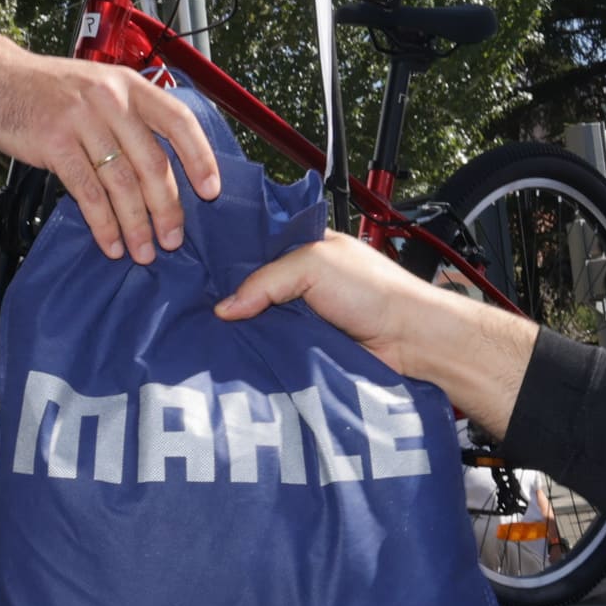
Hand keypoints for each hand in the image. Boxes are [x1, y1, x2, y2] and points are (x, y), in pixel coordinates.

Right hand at [0, 50, 223, 263]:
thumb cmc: (48, 89)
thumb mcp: (98, 87)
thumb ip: (130, 117)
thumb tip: (164, 171)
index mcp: (129, 84)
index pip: (179, 120)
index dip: (200, 157)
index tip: (211, 191)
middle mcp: (111, 99)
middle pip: (152, 162)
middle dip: (166, 208)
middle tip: (173, 240)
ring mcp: (82, 119)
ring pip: (122, 183)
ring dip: (136, 224)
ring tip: (142, 252)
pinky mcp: (55, 141)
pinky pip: (88, 192)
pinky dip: (103, 224)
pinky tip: (110, 243)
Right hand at [217, 230, 543, 432]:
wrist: (410, 341)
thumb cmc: (375, 292)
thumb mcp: (314, 264)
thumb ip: (266, 280)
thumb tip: (225, 308)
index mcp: (309, 248)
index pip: (258, 249)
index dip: (231, 261)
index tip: (198, 272)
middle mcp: (307, 282)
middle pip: (256, 289)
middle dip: (233, 300)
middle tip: (194, 310)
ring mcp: (308, 317)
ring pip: (263, 323)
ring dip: (246, 331)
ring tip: (207, 338)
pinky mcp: (311, 350)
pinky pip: (277, 351)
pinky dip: (262, 354)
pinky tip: (239, 358)